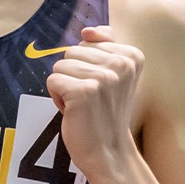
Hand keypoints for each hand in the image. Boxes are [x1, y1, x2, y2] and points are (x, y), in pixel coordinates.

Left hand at [45, 24, 142, 181]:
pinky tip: (73, 111)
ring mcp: (103, 77)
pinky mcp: (84, 92)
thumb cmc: (106, 113)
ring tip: (82, 105)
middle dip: (73, 75)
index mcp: (132, 55)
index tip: (102, 88)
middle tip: (89, 99)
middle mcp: (121, 63)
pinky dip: (56, 97)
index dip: (86, 66)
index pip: (88, 41)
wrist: (109, 152)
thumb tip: (87, 31)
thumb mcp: (113, 76)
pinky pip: (52, 81)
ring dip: (64, 87)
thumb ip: (104, 46)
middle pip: (72, 51)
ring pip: (60, 66)